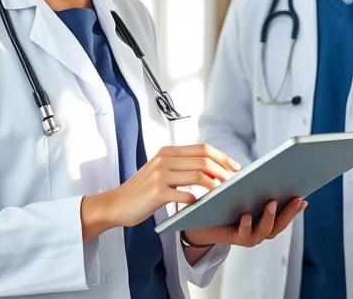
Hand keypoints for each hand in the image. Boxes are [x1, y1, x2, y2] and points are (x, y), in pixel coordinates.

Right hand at [105, 144, 240, 227]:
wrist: (116, 204)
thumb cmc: (142, 190)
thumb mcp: (160, 170)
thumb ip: (180, 166)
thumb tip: (211, 169)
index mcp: (167, 152)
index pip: (202, 148)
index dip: (222, 156)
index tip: (235, 167)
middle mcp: (164, 159)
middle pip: (203, 160)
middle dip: (223, 171)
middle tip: (234, 182)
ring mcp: (160, 175)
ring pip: (198, 175)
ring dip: (215, 185)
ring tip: (223, 193)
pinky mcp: (157, 192)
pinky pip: (185, 195)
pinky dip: (197, 200)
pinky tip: (200, 205)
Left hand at [181, 198, 306, 247]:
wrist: (201, 221)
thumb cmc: (225, 204)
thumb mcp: (244, 193)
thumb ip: (257, 187)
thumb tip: (274, 170)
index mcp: (266, 220)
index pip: (286, 215)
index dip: (296, 208)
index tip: (305, 196)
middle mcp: (260, 231)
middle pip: (280, 224)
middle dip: (290, 212)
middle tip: (297, 198)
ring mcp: (248, 236)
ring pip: (264, 230)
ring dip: (270, 217)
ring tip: (272, 203)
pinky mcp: (233, 238)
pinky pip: (243, 234)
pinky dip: (246, 225)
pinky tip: (246, 215)